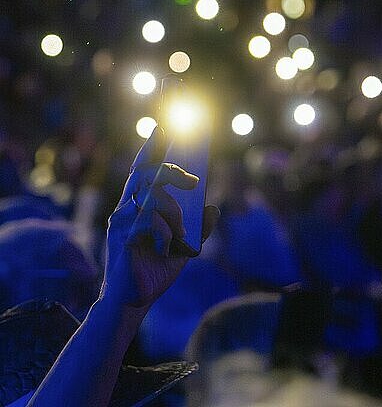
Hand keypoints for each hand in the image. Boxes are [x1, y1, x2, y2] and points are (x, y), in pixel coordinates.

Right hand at [100, 126, 218, 311]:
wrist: (134, 301)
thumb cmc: (156, 270)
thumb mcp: (184, 248)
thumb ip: (197, 227)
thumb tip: (213, 207)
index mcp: (137, 206)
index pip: (141, 169)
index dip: (149, 148)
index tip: (160, 128)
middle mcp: (126, 208)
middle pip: (147, 174)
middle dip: (173, 172)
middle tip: (194, 182)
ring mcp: (122, 221)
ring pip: (153, 196)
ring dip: (174, 212)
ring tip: (179, 235)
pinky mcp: (123, 236)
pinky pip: (151, 221)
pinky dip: (166, 235)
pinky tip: (165, 251)